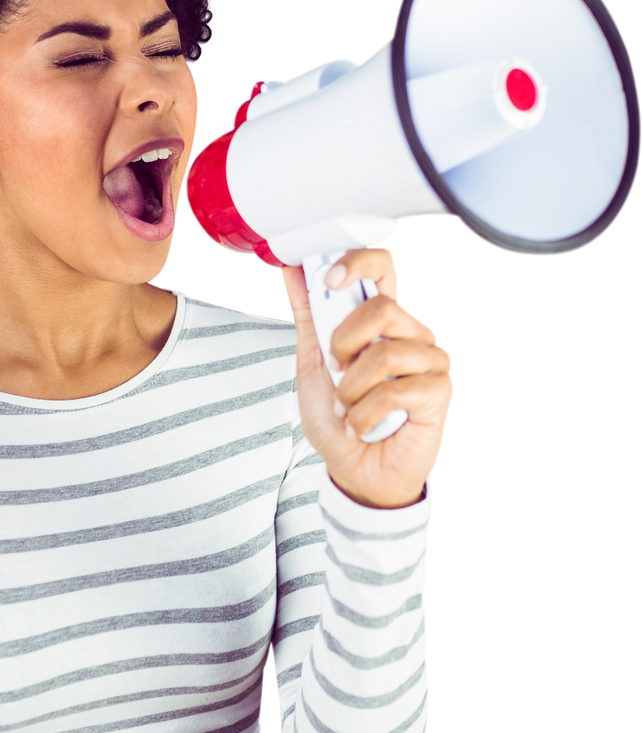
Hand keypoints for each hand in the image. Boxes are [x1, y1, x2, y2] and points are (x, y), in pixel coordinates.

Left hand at [279, 247, 454, 508]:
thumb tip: (292, 269)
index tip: (329, 279)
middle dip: (344, 343)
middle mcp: (412, 334)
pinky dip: (365, 413)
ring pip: (386, 352)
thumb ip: (308, 315)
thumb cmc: (339, 416)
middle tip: (336, 371)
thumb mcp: (312, 361)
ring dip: (352, 388)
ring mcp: (430, 361)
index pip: (382, 266)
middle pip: (384, 307)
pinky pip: (395, 390)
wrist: (352, 470)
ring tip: (348, 407)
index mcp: (381, 320)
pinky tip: (362, 425)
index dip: (358, 262)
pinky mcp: (439, 392)